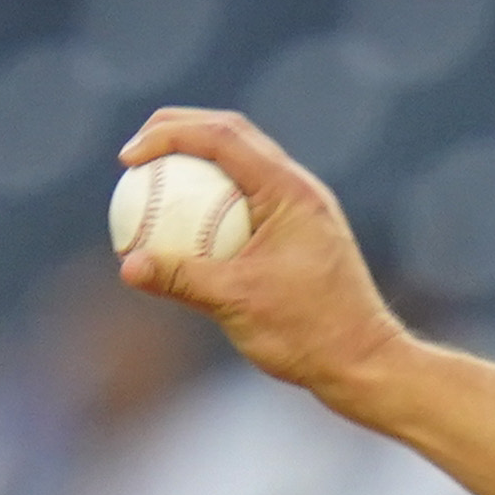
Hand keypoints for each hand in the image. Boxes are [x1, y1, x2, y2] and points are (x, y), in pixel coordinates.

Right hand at [113, 109, 400, 400]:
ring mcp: (304, 208)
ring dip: (196, 160)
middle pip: (231, 134)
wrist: (366, 364)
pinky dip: (213, 199)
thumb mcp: (237, 305)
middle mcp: (301, 189)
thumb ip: (181, 279)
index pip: (221, 136)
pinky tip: (183, 225)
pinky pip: (248, 199)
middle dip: (177, 130)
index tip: (129, 159)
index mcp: (291, 192)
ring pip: (241, 163)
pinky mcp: (301, 232)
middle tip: (133, 155)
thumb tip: (127, 266)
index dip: (168, 134)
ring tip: (152, 179)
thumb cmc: (310, 335)